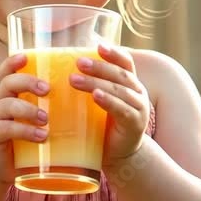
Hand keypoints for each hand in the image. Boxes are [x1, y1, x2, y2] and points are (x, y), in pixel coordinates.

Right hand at [0, 53, 48, 184]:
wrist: (2, 170)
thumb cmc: (26, 141)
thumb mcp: (37, 120)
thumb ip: (51, 107)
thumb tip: (88, 93)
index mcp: (10, 94)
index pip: (7, 71)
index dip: (13, 61)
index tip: (27, 56)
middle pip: (7, 83)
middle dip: (27, 82)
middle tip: (48, 89)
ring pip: (5, 104)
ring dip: (28, 109)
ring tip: (46, 118)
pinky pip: (5, 129)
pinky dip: (24, 131)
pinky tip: (40, 136)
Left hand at [69, 43, 149, 165]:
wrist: (119, 155)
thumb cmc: (104, 125)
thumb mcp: (99, 101)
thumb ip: (91, 86)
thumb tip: (61, 68)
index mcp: (130, 84)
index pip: (125, 62)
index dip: (113, 53)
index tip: (97, 45)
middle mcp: (138, 92)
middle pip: (119, 74)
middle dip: (99, 66)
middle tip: (78, 62)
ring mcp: (139, 108)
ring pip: (118, 89)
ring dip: (96, 82)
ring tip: (74, 80)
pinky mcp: (134, 123)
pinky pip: (122, 109)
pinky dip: (108, 100)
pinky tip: (95, 95)